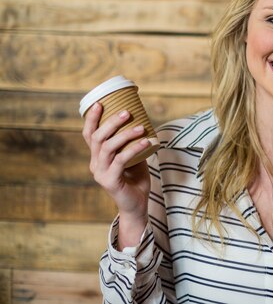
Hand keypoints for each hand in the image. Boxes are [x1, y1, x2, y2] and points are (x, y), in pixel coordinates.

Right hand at [82, 102, 150, 240]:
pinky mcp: (110, 181)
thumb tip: (143, 120)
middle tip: (126, 112)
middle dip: (111, 122)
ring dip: (125, 135)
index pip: (89, 134)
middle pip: (97, 138)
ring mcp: (101, 173)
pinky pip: (121, 160)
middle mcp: (95, 163)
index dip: (92, 118)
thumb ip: (132, 142)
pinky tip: (146, 142)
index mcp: (97, 156)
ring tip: (141, 127)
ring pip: (108, 148)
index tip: (100, 103)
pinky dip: (134, 149)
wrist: (137, 205)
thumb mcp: (133, 156)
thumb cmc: (136, 179)